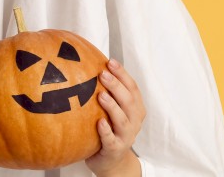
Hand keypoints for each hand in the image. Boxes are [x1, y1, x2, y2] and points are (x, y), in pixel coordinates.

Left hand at [85, 59, 145, 176]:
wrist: (111, 161)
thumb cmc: (109, 128)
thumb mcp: (111, 109)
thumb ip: (106, 91)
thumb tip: (88, 65)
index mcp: (135, 108)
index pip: (132, 87)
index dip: (123, 74)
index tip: (110, 61)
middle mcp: (134, 121)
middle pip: (129, 101)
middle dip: (117, 86)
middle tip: (102, 73)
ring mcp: (126, 136)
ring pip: (123, 120)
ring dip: (113, 106)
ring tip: (100, 94)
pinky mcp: (115, 149)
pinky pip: (111, 140)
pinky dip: (106, 131)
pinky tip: (99, 122)